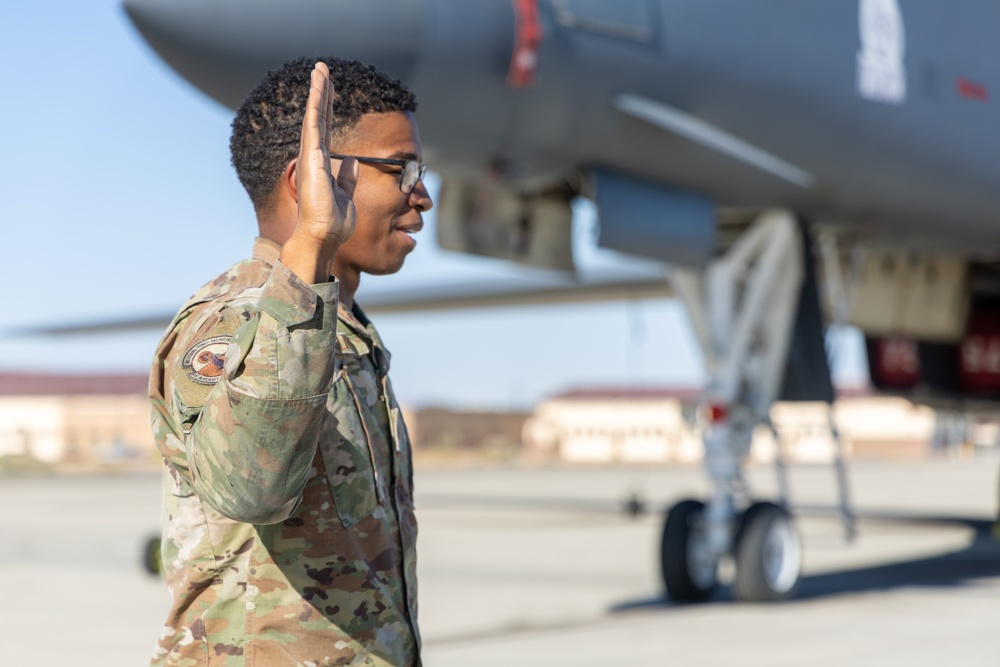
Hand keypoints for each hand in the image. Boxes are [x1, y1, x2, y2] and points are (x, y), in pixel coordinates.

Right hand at [282, 62, 358, 282]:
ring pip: (314, 115)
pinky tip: (317, 86)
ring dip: (317, 90)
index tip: (330, 87)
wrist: (324, 235)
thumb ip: (347, 176)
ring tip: (319, 68)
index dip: (328, 106)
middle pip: (319, 116)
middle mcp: (314, 156)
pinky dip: (315, 104)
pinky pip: (314, 124)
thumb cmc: (333, 221)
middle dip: (321, 91)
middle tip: (322, 68)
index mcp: (323, 164)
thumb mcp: (346, 194)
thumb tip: (352, 160)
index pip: (326, 128)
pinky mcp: (312, 157)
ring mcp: (311, 155)